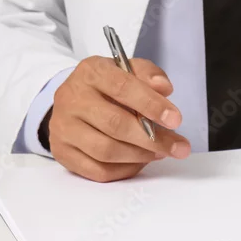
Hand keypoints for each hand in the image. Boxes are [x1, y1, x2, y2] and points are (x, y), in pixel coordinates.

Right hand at [48, 56, 191, 181]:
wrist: (72, 100)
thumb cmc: (107, 86)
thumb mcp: (128, 70)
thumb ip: (148, 74)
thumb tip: (163, 88)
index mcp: (91, 72)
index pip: (122, 88)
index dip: (151, 105)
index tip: (175, 119)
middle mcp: (72, 98)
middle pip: (115, 124)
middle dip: (153, 139)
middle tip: (178, 147)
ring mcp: (64, 127)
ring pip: (106, 150)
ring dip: (140, 156)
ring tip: (161, 152)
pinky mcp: (63, 152)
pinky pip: (98, 170)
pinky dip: (125, 170)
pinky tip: (140, 161)